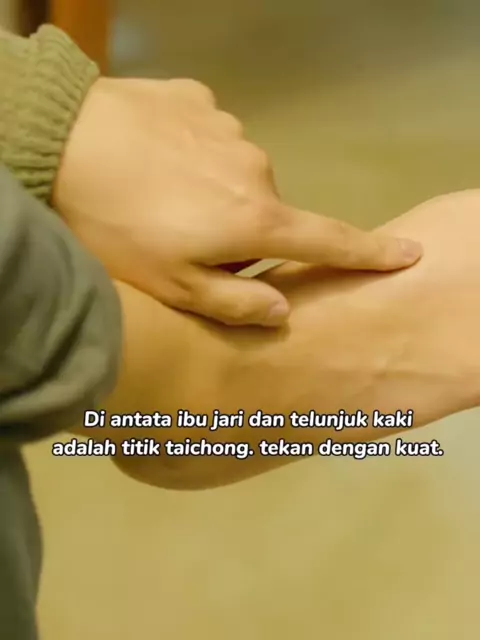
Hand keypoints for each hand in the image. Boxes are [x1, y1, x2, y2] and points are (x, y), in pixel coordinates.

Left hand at [53, 77, 421, 326]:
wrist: (60, 141)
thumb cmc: (119, 228)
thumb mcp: (174, 286)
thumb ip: (236, 302)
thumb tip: (284, 308)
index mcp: (256, 218)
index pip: (328, 240)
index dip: (370, 252)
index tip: (406, 254)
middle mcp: (255, 168)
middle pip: (264, 212)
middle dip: (236, 232)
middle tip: (182, 242)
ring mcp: (227, 127)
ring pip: (233, 174)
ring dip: (209, 192)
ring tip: (156, 199)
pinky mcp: (196, 99)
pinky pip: (206, 137)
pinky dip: (188, 155)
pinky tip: (150, 160)